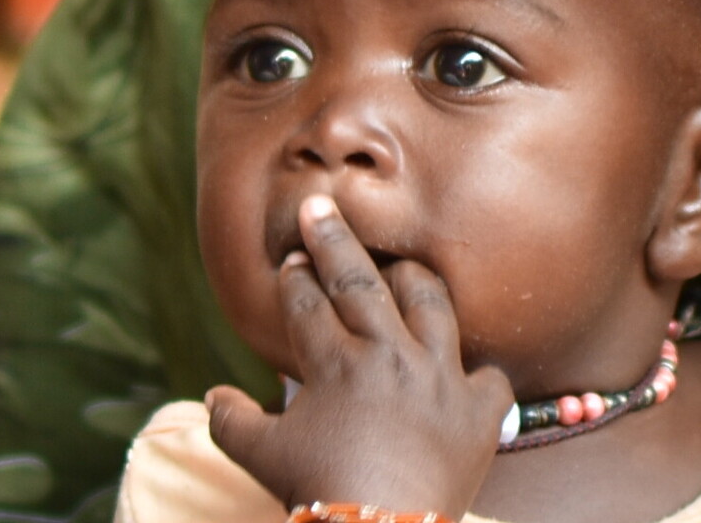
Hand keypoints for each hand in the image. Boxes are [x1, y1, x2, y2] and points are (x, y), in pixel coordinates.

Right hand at [207, 196, 512, 517]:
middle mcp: (389, 356)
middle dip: (335, 240)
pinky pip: (487, 376)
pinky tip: (467, 368)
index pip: (307, 302)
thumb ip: (231, 420)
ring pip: (430, 304)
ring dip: (412, 279)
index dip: (296, 276)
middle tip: (321, 207)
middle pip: (359, 282)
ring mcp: (439, 378)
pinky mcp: (479, 411)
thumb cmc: (317, 493)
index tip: (293, 258)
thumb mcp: (260, 456)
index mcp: (334, 363)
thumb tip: (212, 396)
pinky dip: (477, 373)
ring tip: (401, 265)